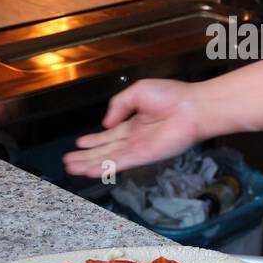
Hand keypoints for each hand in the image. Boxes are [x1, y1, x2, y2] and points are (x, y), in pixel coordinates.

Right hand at [62, 79, 209, 177]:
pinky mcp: (144, 156)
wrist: (193, 107)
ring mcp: (139, 148)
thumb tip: (105, 123)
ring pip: (108, 159)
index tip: (79, 144)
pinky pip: (119, 163)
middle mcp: (135, 137)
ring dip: (89, 164)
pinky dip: (104, 168)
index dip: (94, 140)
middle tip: (69, 162)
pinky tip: (90, 171)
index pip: (110, 135)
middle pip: (105, 150)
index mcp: (134, 122)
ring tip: (72, 169)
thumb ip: (118, 105)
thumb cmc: (173, 96)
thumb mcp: (138, 91)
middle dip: (86, 156)